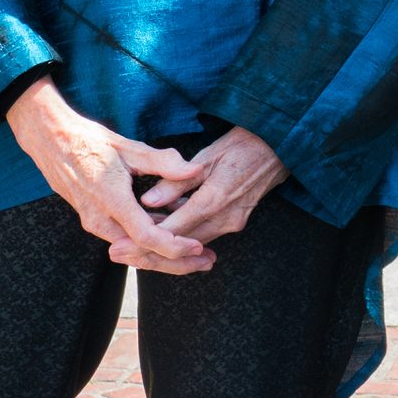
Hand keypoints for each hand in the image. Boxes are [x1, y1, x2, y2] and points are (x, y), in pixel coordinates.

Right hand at [5, 75, 209, 273]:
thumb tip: (195, 171)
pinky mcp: (94, 221)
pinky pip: (125, 240)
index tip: (198, 247)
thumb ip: (163, 161)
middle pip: (141, 254)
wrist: (52, 142)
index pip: (145, 237)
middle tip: (207, 261)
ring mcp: (94, 223)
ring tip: (196, 255)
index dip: (173, 247)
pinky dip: (149, 244)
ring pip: (133, 251)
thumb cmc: (90, 142)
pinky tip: (172, 238)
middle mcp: (100, 220)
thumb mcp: (130, 147)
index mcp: (111, 201)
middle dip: (175, 263)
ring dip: (164, 256)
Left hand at [130, 127, 286, 260]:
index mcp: (215, 199)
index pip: (172, 230)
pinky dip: (181, 237)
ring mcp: (233, 222)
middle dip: (147, 251)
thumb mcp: (208, 155)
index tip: (118, 245)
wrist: (281, 146)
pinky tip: (162, 232)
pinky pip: (203, 235)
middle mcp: (225, 218)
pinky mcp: (236, 221)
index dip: (143, 240)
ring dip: (163, 246)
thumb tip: (148, 200)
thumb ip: (177, 181)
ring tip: (131, 248)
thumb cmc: (243, 144)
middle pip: (179, 245)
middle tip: (117, 254)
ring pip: (191, 244)